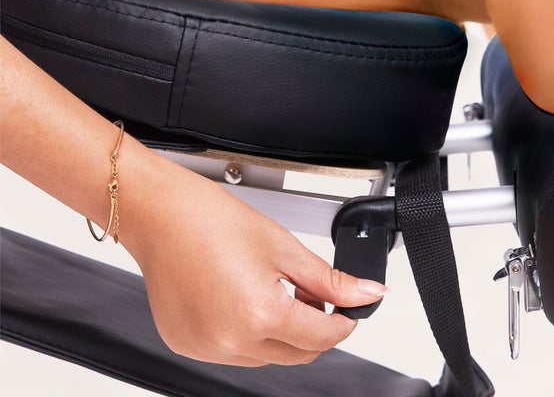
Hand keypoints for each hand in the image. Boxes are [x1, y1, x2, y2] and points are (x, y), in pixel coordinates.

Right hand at [123, 155, 386, 365]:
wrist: (164, 218)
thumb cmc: (216, 224)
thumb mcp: (286, 249)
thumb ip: (331, 280)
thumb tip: (367, 294)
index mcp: (259, 315)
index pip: (320, 338)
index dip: (344, 323)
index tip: (351, 309)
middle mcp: (229, 342)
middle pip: (295, 355)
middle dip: (315, 330)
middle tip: (317, 296)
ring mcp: (205, 349)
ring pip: (265, 358)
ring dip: (281, 335)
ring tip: (278, 291)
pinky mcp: (186, 347)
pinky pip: (232, 354)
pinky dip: (248, 335)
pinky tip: (246, 300)